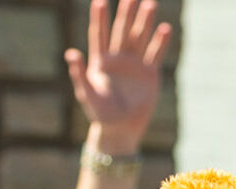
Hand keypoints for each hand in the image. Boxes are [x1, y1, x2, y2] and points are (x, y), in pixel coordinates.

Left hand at [67, 0, 170, 155]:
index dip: (99, 18)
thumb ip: (79, 74)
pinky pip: (155, 54)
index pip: (99, 35)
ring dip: (144, 22)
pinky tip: (165, 28)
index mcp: (100, 61)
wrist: (120, 129)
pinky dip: (160, 42)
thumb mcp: (86, 95)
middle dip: (126, 13)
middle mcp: (118, 59)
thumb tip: (70, 52)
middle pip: (122, 31)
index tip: (100, 1)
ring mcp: (135, 65)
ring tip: (150, 3)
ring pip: (139, 38)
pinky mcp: (150, 74)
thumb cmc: (100, 114)